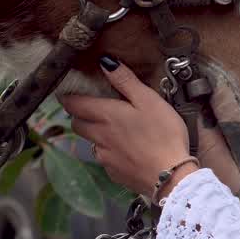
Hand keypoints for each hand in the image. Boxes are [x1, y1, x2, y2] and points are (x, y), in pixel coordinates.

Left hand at [59, 56, 199, 199]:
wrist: (171, 177)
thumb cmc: (163, 134)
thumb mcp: (149, 100)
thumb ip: (125, 81)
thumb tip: (105, 62)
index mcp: (106, 115)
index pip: (73, 104)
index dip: (68, 97)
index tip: (69, 92)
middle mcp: (99, 136)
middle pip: (76, 124)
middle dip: (79, 115)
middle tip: (92, 108)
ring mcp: (105, 157)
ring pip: (90, 142)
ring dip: (95, 134)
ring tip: (114, 129)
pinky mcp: (113, 173)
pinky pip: (104, 159)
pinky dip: (109, 152)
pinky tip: (128, 151)